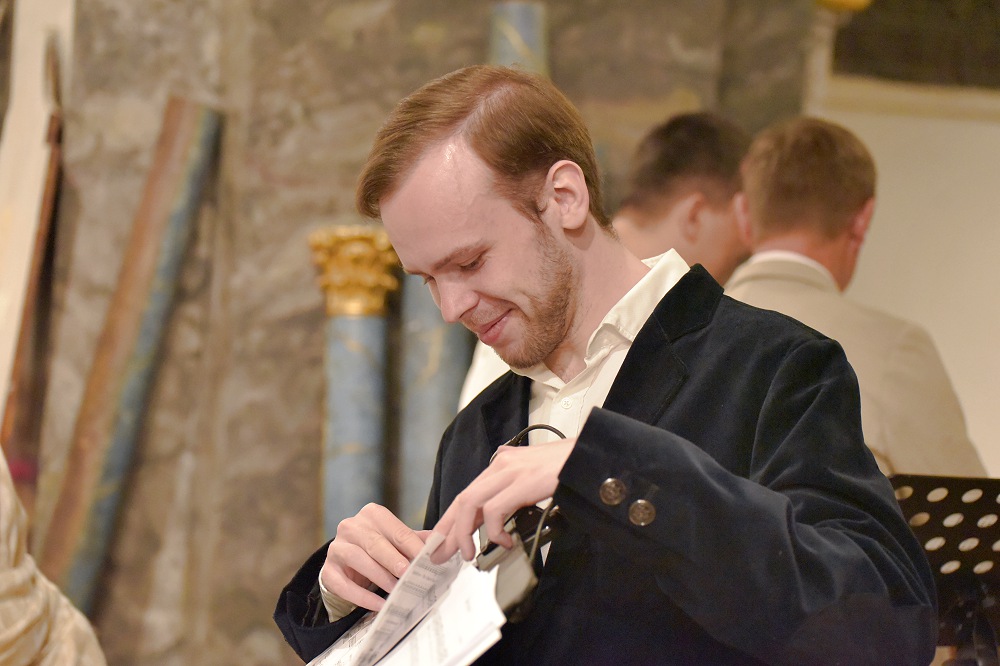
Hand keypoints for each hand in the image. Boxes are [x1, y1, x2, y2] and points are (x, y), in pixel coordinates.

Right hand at [320, 503, 428, 611]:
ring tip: (396, 590)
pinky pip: (344, 585)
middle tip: (408, 573)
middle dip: (394, 560)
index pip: (397, 531)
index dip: (413, 547)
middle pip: (375, 543)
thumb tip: (440, 543)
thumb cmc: (378, 549)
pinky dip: (363, 597)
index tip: (427, 559)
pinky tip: (379, 605)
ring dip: (379, 576)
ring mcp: (336, 547)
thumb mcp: (396, 540)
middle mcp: (351, 526)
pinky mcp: (328, 570)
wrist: (347, 563)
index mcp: (372, 514)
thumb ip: (415, 540)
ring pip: (357, 560)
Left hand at [431, 438, 574, 562]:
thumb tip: (502, 522)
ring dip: (464, 534)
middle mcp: (502, 464)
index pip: (468, 493)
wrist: (590, 455)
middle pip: (463, 499)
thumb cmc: (570, 468)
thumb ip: (515, 493)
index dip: (451, 519)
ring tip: (469, 554)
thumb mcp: (535, 479)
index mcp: (503, 463)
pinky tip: (504, 542)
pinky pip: (495, 510)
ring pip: (471, 503)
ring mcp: (511, 471)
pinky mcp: (522, 481)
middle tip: (441, 553)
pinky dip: (495, 531)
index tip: (442, 539)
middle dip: (448, 530)